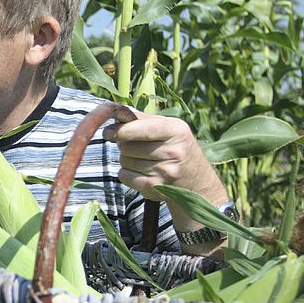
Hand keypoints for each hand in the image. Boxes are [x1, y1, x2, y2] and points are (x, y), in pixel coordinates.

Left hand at [103, 111, 228, 229]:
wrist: (195, 181)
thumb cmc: (175, 147)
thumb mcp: (168, 128)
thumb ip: (142, 119)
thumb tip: (114, 115)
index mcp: (176, 131)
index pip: (143, 129)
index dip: (122, 130)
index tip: (107, 132)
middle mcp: (173, 151)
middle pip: (127, 146)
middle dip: (124, 144)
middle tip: (137, 146)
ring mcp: (164, 172)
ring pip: (124, 161)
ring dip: (126, 159)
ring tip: (143, 159)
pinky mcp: (154, 187)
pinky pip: (124, 176)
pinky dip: (126, 173)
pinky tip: (141, 172)